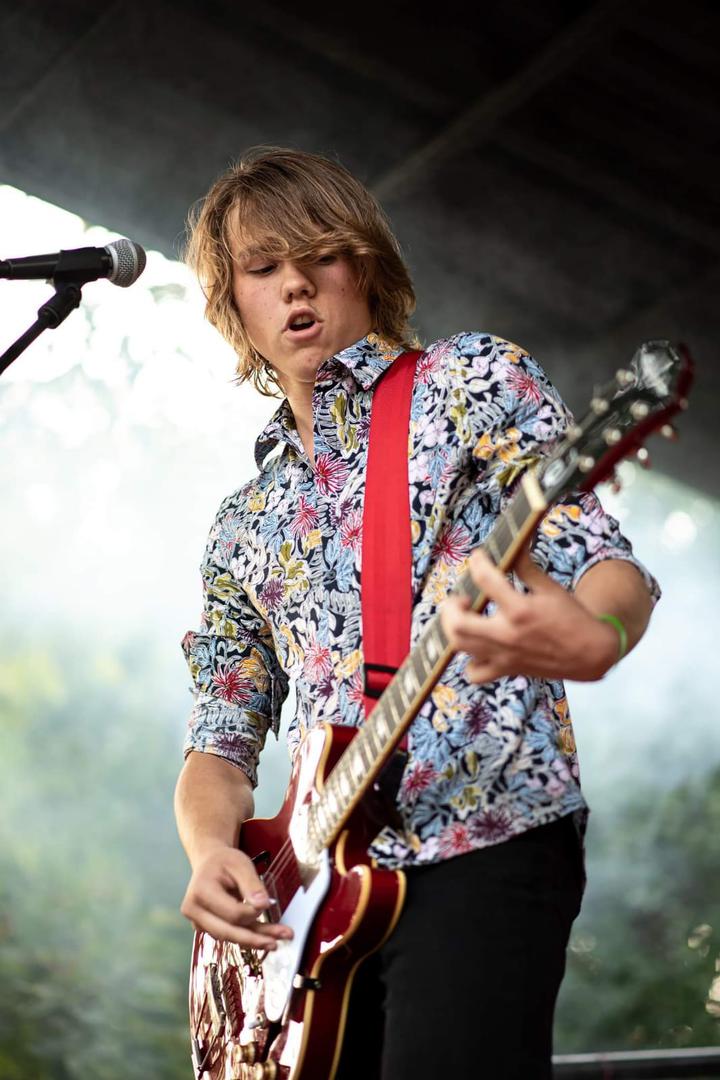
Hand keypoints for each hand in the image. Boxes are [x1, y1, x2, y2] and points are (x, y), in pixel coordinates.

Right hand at [180, 844, 293, 947]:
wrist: (210, 863)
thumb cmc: (224, 862)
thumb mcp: (240, 864)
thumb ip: (252, 884)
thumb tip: (262, 905)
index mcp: (201, 892)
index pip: (231, 913)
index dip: (252, 912)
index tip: (268, 904)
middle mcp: (194, 910)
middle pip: (227, 932)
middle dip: (254, 938)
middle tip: (276, 942)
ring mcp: (198, 921)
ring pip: (230, 936)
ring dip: (254, 940)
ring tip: (275, 941)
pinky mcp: (207, 927)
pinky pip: (229, 935)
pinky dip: (247, 937)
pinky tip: (264, 938)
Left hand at [440, 547, 618, 683]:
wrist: (591, 652)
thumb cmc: (572, 617)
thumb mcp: (550, 587)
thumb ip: (525, 567)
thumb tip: (514, 544)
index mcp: (520, 609)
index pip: (485, 579)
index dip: (477, 562)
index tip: (478, 557)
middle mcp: (508, 635)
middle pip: (457, 623)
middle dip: (451, 605)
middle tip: (462, 597)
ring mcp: (504, 655)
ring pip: (459, 646)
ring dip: (454, 627)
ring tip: (464, 617)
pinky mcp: (506, 670)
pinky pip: (474, 673)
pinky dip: (468, 661)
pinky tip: (476, 646)